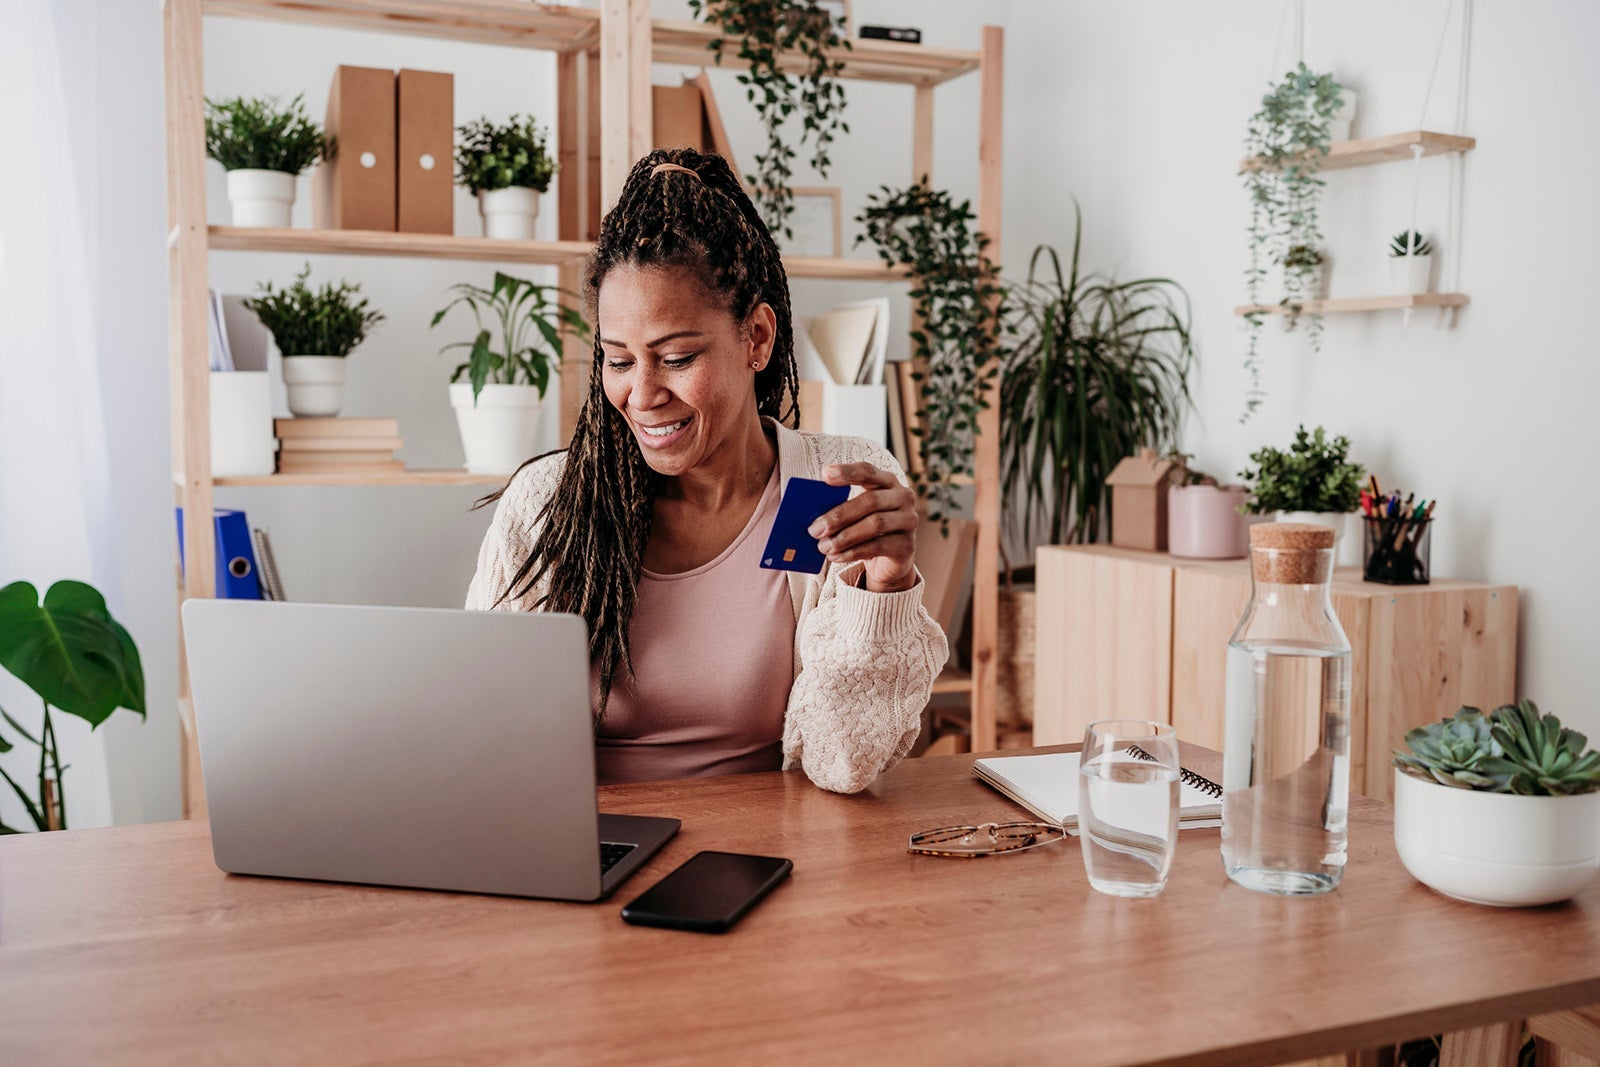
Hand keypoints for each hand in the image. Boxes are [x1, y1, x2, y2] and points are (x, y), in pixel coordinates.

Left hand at [809, 462, 918, 593]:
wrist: (889, 559)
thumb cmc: (866, 529)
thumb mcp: (854, 514)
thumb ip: (838, 507)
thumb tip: (814, 516)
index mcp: (887, 481)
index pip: (868, 471)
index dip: (848, 472)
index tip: (825, 474)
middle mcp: (903, 497)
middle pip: (870, 501)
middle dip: (839, 515)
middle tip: (815, 529)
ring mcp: (909, 520)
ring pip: (875, 524)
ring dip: (845, 537)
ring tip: (823, 547)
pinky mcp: (907, 545)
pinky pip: (878, 546)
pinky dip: (853, 552)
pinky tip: (836, 556)